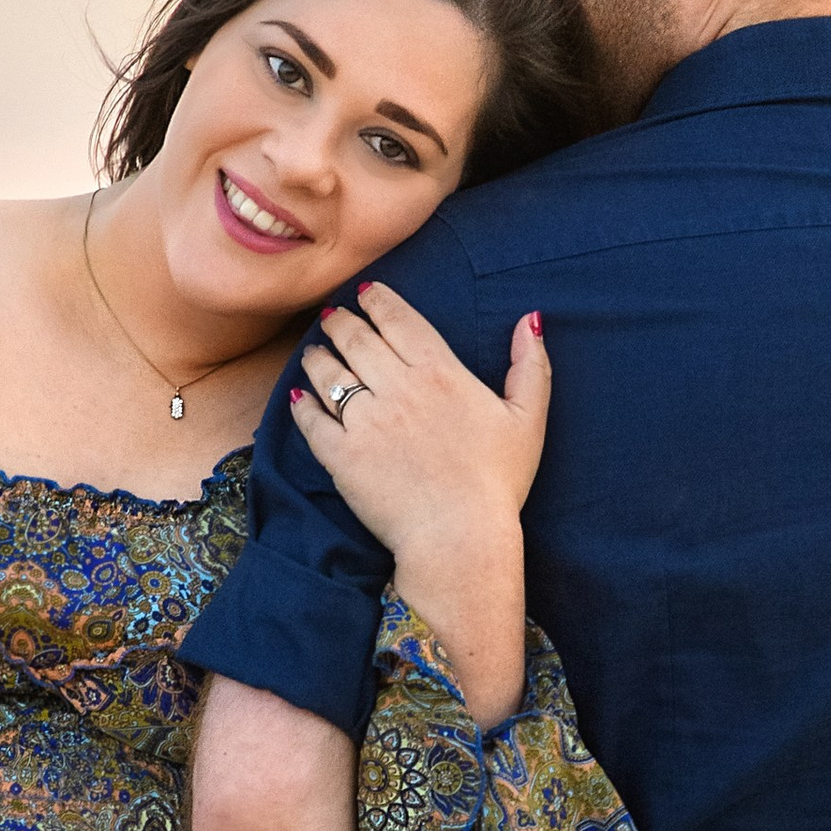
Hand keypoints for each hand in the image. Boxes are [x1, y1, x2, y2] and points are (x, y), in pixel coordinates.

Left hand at [292, 286, 547, 561]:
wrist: (459, 537)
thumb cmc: (497, 482)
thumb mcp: (528, 419)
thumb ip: (530, 366)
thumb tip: (532, 319)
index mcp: (440, 373)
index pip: (399, 320)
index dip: (378, 301)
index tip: (365, 292)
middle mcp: (397, 388)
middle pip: (358, 340)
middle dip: (342, 322)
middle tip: (333, 317)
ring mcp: (365, 422)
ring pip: (330, 374)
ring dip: (318, 357)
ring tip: (314, 351)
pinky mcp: (341, 456)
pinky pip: (312, 422)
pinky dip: (302, 406)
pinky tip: (298, 397)